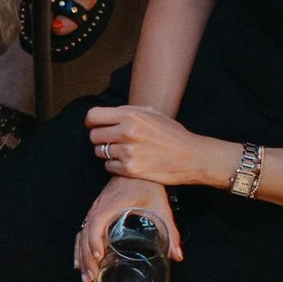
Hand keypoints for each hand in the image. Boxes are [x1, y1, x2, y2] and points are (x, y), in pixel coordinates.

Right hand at [74, 169, 181, 281]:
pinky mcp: (96, 212)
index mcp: (111, 205)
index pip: (96, 224)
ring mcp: (95, 210)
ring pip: (81, 235)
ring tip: (85, 277)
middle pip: (85, 235)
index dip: (95, 241)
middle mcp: (99, 208)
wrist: (137, 168)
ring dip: (81, 256)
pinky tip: (79, 261)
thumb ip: (170, 231)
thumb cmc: (148, 185)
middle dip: (86, 258)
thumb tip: (177, 255)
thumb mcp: (161, 207)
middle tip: (91, 278)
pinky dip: (79, 248)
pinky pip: (82, 231)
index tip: (99, 257)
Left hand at [83, 99, 218, 195]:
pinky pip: (108, 166)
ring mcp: (127, 152)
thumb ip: (128, 112)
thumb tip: (105, 115)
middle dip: (100, 138)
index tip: (95, 126)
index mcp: (131, 115)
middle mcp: (127, 132)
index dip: (91, 122)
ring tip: (123, 150)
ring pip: (100, 152)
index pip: (93, 116)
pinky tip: (129, 161)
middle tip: (112, 140)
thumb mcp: (152, 113)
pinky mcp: (129, 169)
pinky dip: (114, 165)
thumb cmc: (172, 134)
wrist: (191, 157)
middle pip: (94, 135)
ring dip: (107, 152)